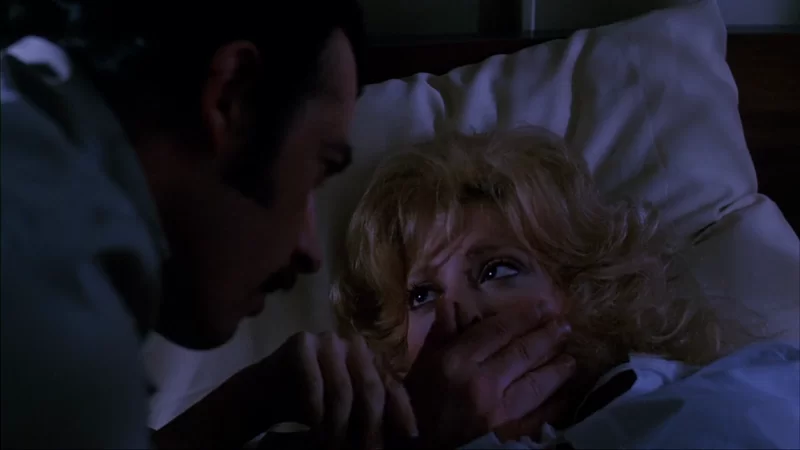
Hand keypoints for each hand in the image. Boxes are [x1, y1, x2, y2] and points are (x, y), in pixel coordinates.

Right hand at [254, 331, 417, 448]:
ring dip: (338, 427)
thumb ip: (373, 416)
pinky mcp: (301, 343)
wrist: (265, 392)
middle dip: (370, 428)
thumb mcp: (350, 412)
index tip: (409, 439)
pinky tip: (313, 429)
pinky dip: (315, 412)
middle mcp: (354, 344)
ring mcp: (327, 340)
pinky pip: (314, 383)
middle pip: (371, 388)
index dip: (402, 413)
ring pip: (342, 390)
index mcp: (372, 358)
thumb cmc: (313, 405)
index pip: (393, 385)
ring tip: (333, 448)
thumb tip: (406, 438)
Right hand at [404, 303, 575, 447]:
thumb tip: (450, 303)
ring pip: (536, 383)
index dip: (524, 316)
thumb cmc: (417, 409)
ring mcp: (500, 411)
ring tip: (570, 358)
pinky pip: (540, 416)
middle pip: (522, 352)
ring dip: (557, 368)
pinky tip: (564, 395)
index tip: (544, 306)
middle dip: (548, 336)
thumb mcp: (420, 369)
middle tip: (565, 325)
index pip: (498, 330)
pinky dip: (555, 404)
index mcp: (456, 361)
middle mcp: (482, 382)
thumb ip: (439, 336)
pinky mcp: (511, 436)